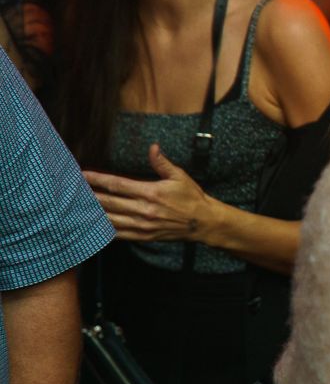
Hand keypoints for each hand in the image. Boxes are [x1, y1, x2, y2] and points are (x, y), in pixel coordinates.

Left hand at [82, 144, 213, 241]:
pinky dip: (103, 229)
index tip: (83, 175)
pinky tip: (91, 225)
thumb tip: (152, 147)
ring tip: (76, 207)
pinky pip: (118, 234)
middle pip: (108, 202)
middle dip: (88, 195)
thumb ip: (162, 163)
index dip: (98, 179)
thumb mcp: (179, 176)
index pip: (117, 184)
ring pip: (109, 219)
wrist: (202, 223)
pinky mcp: (143, 236)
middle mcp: (144, 209)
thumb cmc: (192, 197)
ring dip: (92, 212)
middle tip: (72, 190)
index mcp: (151, 192)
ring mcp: (142, 225)